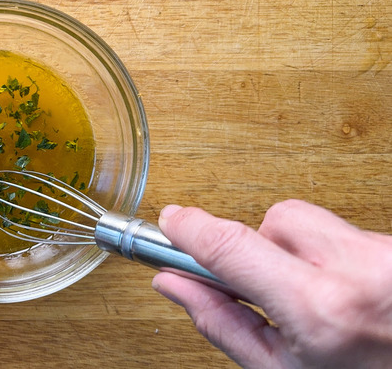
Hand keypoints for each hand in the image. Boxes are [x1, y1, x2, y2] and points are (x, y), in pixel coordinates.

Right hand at [152, 199, 391, 368]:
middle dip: (264, 246)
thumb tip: (175, 285)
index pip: (234, 247)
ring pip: (320, 222)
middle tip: (274, 287)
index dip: (192, 229)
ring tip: (322, 294)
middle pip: (279, 218)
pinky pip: (354, 234)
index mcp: (320, 310)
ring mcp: (388, 255)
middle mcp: (360, 271)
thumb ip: (224, 324)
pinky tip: (353, 294)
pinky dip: (341, 258)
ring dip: (305, 251)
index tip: (173, 221)